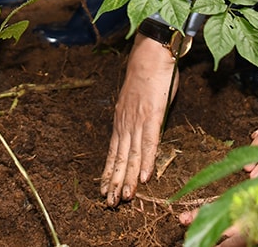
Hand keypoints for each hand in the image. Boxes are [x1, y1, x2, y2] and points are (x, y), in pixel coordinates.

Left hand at [100, 36, 177, 204]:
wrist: (150, 55)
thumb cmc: (147, 75)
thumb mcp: (136, 101)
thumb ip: (137, 119)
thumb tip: (142, 133)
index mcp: (121, 120)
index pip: (113, 152)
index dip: (109, 172)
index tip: (104, 189)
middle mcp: (126, 123)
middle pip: (119, 159)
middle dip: (115, 182)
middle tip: (109, 204)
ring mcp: (138, 121)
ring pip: (132, 156)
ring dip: (128, 179)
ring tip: (124, 199)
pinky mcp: (152, 117)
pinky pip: (149, 144)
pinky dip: (147, 162)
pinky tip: (145, 178)